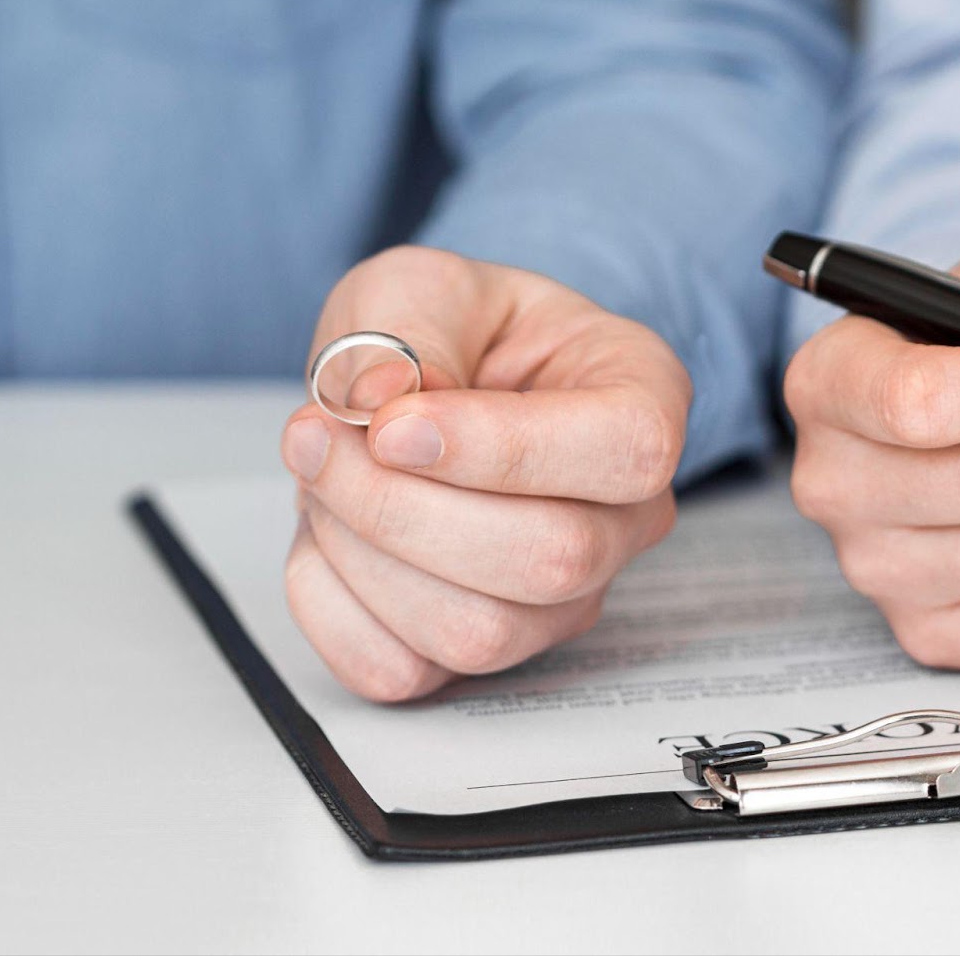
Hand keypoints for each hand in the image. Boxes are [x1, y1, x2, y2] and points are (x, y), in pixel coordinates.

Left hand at [280, 247, 687, 701]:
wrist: (424, 392)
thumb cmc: (456, 335)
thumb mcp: (424, 287)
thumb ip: (404, 329)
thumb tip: (373, 400)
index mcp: (646, 405)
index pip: (624, 453)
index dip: (502, 449)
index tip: (394, 424)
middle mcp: (626, 518)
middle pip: (551, 559)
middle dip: (400, 505)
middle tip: (314, 434)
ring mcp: (565, 600)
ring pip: (479, 631)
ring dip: (360, 552)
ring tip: (321, 475)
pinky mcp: (487, 656)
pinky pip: (406, 671)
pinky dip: (334, 607)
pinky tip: (328, 536)